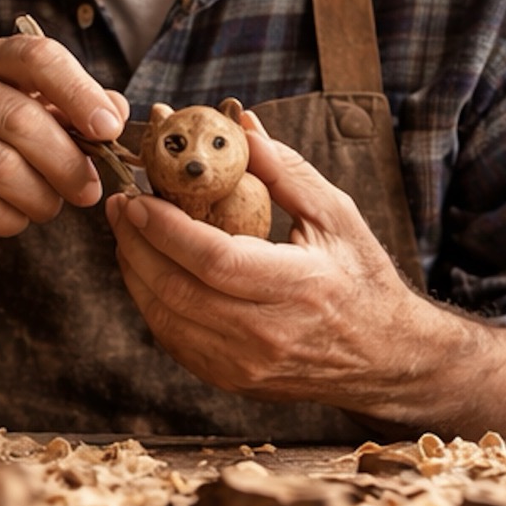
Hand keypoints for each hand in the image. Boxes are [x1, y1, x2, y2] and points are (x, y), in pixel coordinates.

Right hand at [0, 33, 128, 256]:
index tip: (109, 128)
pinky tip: (15, 215)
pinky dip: (11, 219)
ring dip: (41, 197)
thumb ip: (74, 108)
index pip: (38, 57)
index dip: (79, 92)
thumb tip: (117, 111)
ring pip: (1, 168)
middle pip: (21, 119)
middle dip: (66, 160)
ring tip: (50, 205)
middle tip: (90, 189)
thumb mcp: (30, 113)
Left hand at [106, 113, 435, 421]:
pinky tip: (147, 268)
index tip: (138, 197)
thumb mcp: (336, 213)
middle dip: (136, 244)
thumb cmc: (361, 277)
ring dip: (135, 272)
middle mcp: (269, 334)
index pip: (214, 260)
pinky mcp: (232, 380)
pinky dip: (151, 302)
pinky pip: (174, 340)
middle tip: (119, 205)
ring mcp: (247, 365)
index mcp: (300, 288)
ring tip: (126, 231)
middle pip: (178, 291)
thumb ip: (285, 170)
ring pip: (166, 319)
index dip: (167, 229)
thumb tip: (242, 125)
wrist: (385, 357)